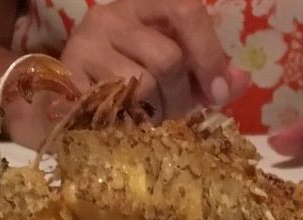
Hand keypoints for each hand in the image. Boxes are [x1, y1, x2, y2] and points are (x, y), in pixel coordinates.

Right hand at [58, 0, 248, 119]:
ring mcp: (87, 42)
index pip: (186, 9)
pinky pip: (114, 106)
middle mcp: (113, 14)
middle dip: (180, 98)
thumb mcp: (171, 69)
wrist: (61, 96)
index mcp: (145, 4)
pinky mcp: (68, 75)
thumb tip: (241, 82)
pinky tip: (124, 125)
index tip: (219, 95)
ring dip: (153, 115)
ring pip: (142, 86)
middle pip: (168, 58)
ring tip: (145, 120)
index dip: (209, 54)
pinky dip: (127, 124)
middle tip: (173, 115)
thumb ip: (207, 74)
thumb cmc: (125, 79)